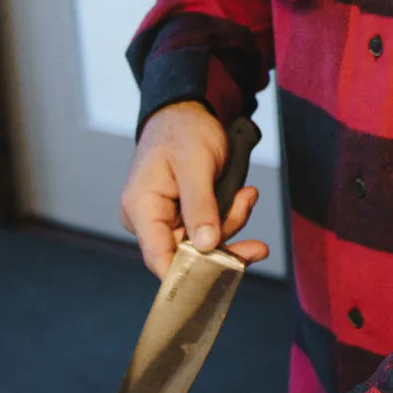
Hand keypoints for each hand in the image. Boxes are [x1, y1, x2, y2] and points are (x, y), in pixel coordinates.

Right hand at [120, 101, 268, 278]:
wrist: (185, 112)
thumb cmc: (183, 131)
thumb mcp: (196, 164)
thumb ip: (200, 205)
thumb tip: (206, 245)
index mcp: (141, 208)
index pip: (159, 258)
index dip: (189, 275)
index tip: (223, 279)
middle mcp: (149, 220)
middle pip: (188, 254)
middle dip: (225, 238)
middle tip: (252, 222)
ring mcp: (166, 219)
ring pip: (204, 243)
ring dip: (231, 221)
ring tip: (246, 194)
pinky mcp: (183, 216)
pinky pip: (209, 229)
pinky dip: (229, 216)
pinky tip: (243, 197)